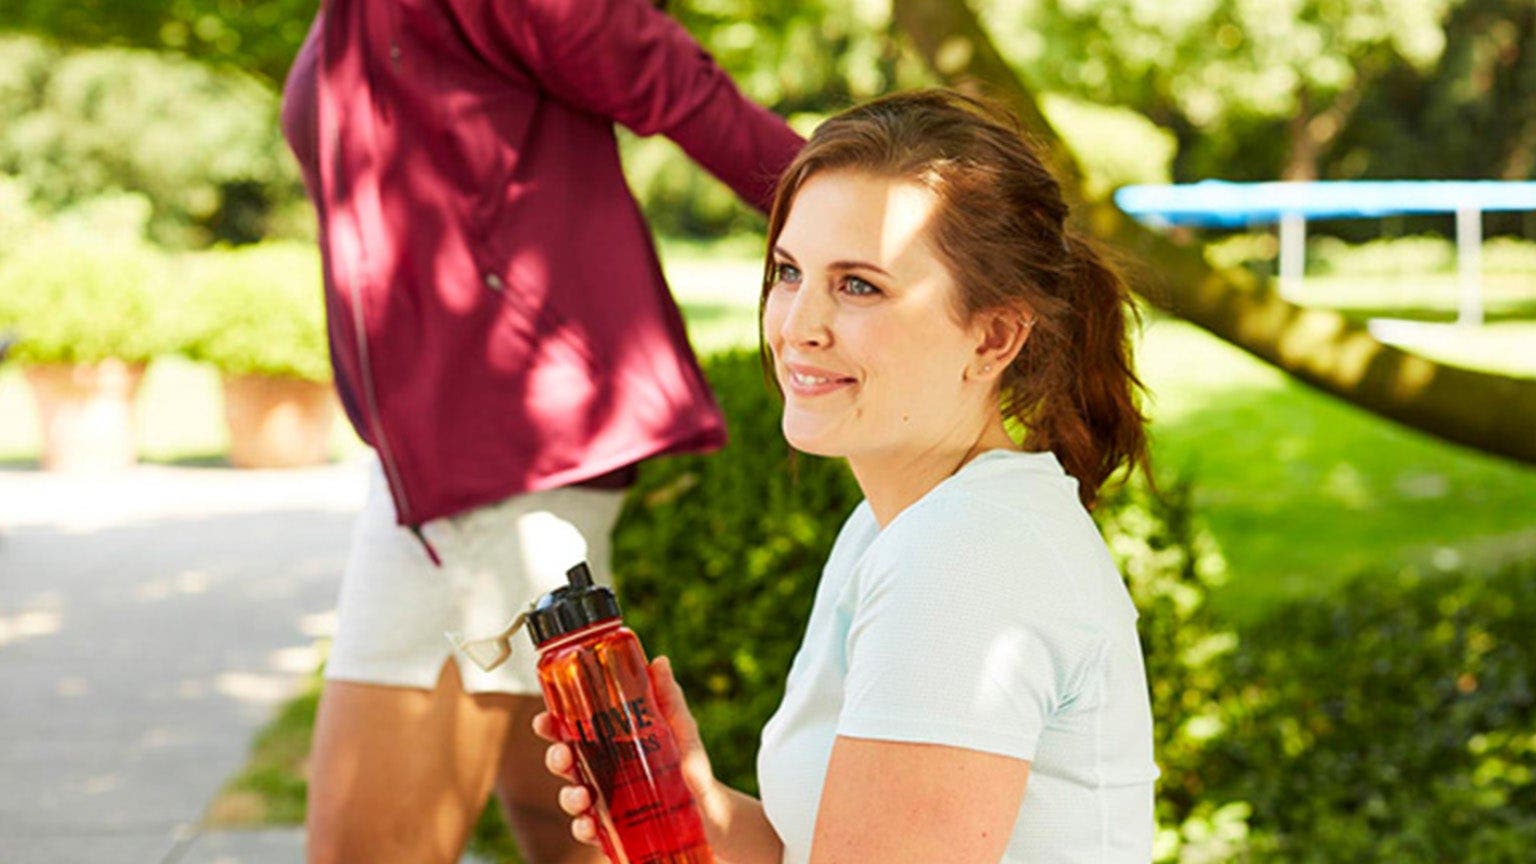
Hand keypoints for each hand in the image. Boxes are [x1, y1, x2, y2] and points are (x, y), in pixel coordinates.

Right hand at [533, 655, 725, 848]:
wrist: (712, 811)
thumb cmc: (690, 765)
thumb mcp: (682, 729)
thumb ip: (669, 699)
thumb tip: (658, 661)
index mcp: (612, 743)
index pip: (574, 730)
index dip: (553, 724)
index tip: (544, 720)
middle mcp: (603, 772)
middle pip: (566, 762)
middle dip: (556, 758)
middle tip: (563, 755)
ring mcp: (606, 802)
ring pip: (572, 797)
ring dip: (569, 796)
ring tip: (582, 796)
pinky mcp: (614, 829)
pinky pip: (589, 830)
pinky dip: (583, 828)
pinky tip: (590, 825)